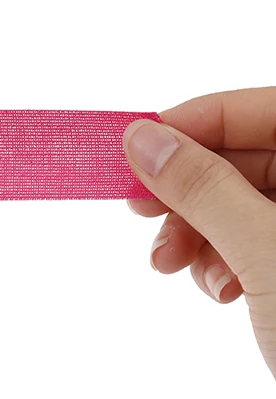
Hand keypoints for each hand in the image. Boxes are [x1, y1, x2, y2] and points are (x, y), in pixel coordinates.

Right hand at [124, 88, 275, 379]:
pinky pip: (252, 239)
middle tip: (138, 209)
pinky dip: (221, 258)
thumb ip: (204, 187)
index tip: (136, 146)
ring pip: (242, 201)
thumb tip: (145, 138)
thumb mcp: (268, 254)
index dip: (194, 121)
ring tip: (170, 264)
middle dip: (188, 189)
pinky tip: (217, 288)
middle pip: (247, 157)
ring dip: (196, 230)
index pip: (262, 110)